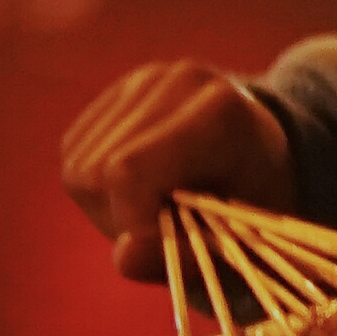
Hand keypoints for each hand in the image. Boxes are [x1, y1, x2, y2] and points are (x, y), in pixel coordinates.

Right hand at [60, 60, 292, 280]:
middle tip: (166, 220)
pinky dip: (95, 181)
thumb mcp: (232, 239)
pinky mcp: (118, 89)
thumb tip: (124, 257)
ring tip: (157, 200)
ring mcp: (145, 78)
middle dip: (120, 214)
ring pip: (79, 163)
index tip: (160, 238)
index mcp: (220, 112)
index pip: (128, 171)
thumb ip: (180, 254)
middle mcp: (180, 81)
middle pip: (96, 169)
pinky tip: (139, 180)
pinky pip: (74, 150)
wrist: (262, 150)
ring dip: (106, 201)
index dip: (131, 219)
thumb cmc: (252, 201)